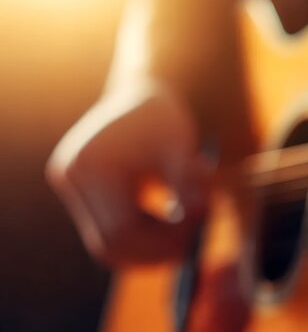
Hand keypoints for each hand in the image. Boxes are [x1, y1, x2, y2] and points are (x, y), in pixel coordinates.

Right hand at [47, 83, 207, 266]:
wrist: (140, 97)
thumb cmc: (166, 121)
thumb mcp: (184, 149)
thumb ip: (192, 185)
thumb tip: (199, 220)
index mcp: (92, 165)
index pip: (122, 231)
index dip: (163, 242)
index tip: (197, 231)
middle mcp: (69, 176)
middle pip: (111, 244)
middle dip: (155, 250)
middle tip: (192, 240)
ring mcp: (67, 184)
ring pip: (106, 245)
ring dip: (147, 247)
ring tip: (181, 225)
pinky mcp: (74, 190)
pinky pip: (103, 232)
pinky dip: (137, 237)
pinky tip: (165, 219)